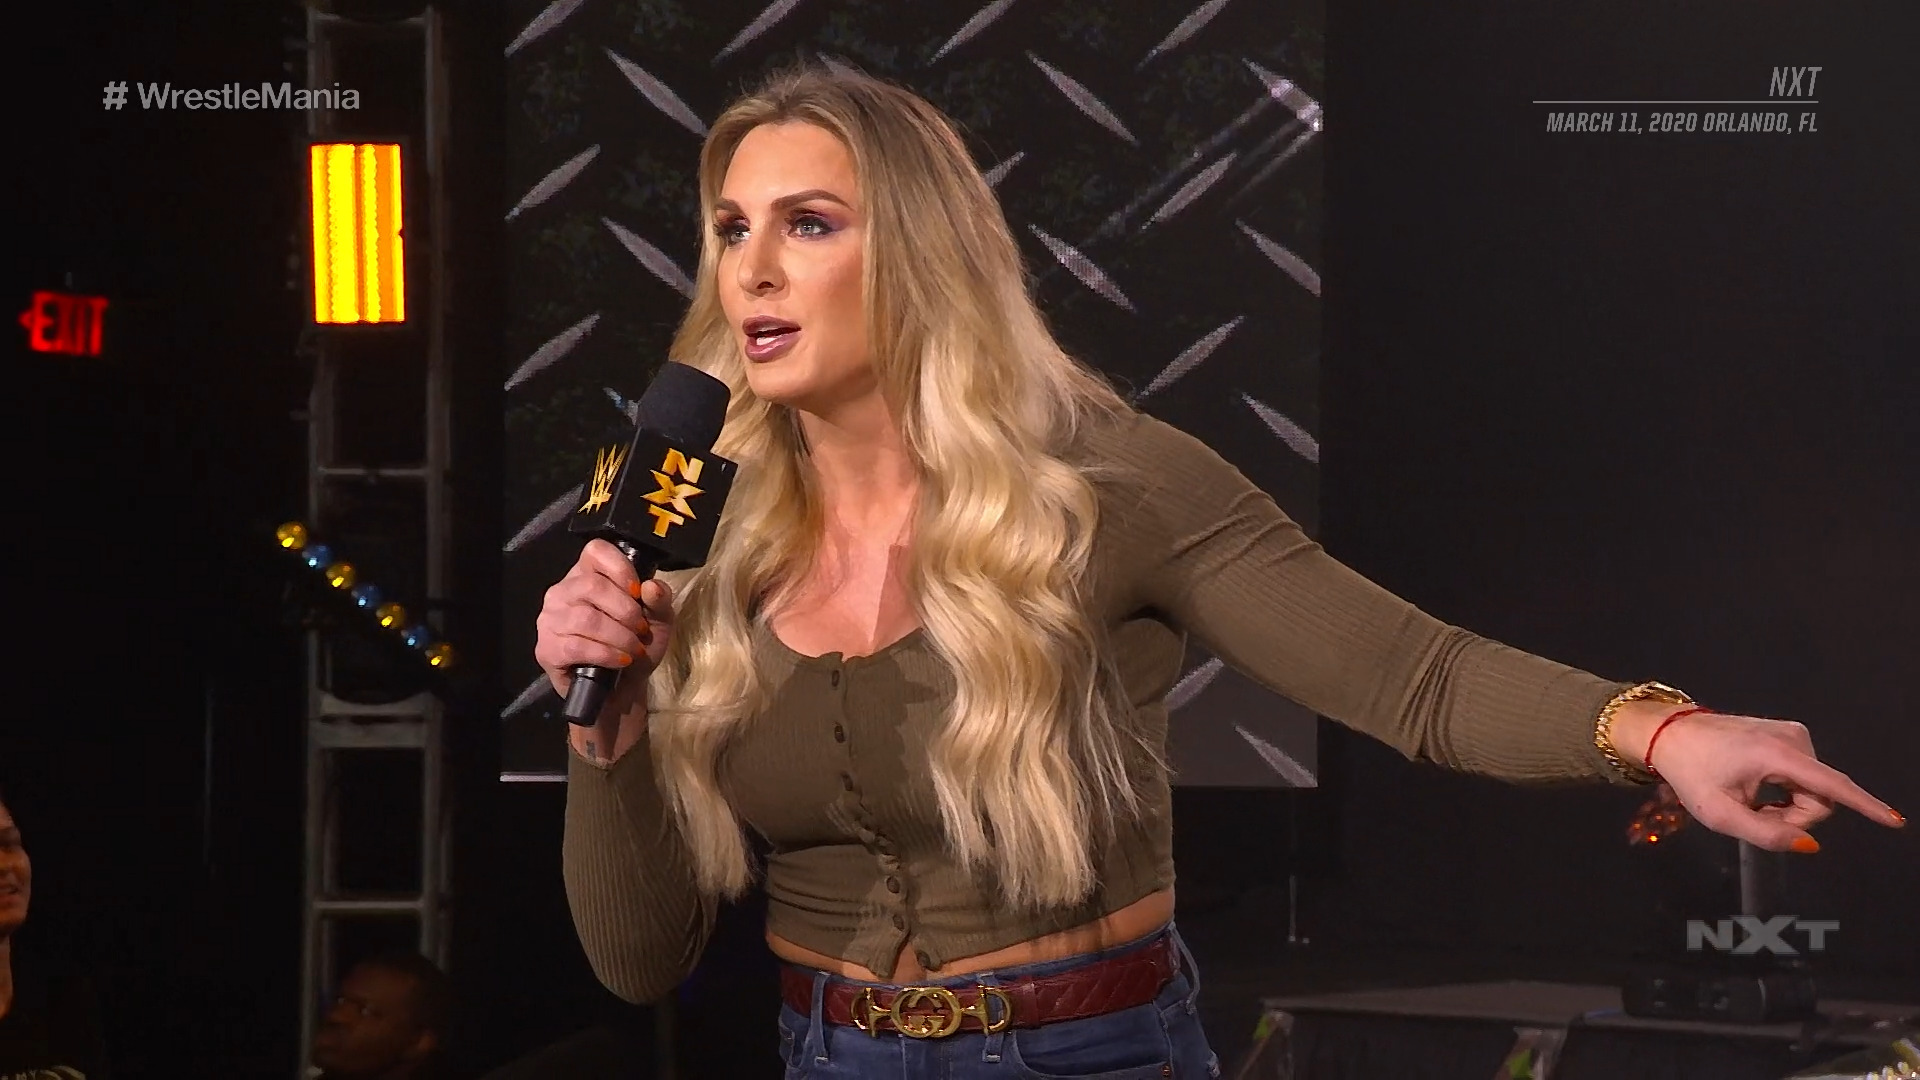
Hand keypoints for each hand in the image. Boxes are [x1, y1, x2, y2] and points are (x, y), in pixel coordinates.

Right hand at [533, 539, 677, 706]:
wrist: (622, 689)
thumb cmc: (635, 646)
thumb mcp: (658, 620)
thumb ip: (659, 600)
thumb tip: (651, 587)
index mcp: (588, 574)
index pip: (596, 551)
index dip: (620, 568)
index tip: (637, 592)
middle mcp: (563, 591)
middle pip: (592, 586)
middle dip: (625, 610)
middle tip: (640, 629)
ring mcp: (550, 619)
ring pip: (585, 618)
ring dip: (619, 636)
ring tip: (633, 649)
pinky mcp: (547, 648)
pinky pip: (576, 645)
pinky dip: (606, 654)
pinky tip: (620, 660)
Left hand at [1637, 708, 1904, 851]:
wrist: (1670, 735)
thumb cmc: (1691, 775)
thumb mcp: (1720, 815)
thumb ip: (1766, 834)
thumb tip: (1809, 844)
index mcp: (1777, 755)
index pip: (1832, 786)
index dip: (1865, 807)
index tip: (1895, 820)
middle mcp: (1793, 738)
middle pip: (1818, 799)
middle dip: (1792, 817)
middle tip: (1752, 814)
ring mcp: (1793, 733)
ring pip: (1812, 790)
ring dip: (1786, 805)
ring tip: (1748, 798)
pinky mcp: (1789, 734)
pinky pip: (1803, 777)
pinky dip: (1784, 790)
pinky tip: (1755, 786)